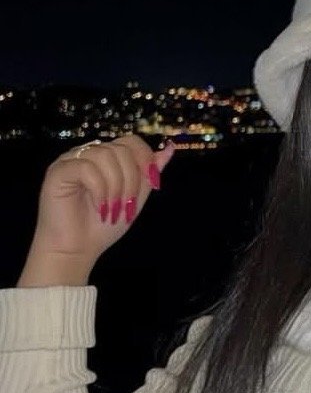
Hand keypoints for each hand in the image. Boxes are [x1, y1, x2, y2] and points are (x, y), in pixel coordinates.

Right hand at [30, 135, 177, 268]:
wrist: (76, 250)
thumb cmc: (102, 228)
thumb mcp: (134, 199)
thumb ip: (148, 175)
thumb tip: (170, 149)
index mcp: (106, 159)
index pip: (130, 142)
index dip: (145, 158)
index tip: (154, 183)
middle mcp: (88, 155)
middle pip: (120, 149)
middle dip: (131, 180)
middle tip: (126, 207)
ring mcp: (71, 161)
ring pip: (104, 155)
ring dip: (115, 186)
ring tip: (112, 209)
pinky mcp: (58, 171)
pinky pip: (86, 167)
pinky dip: (99, 189)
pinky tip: (99, 207)